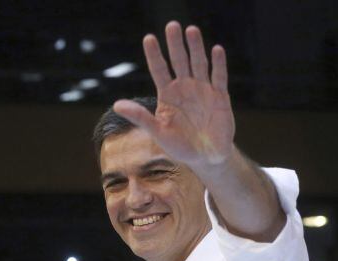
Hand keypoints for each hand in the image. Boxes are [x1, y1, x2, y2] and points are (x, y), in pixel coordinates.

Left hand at [114, 22, 234, 168]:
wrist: (206, 158)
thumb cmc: (180, 146)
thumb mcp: (158, 132)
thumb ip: (140, 117)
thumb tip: (117, 105)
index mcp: (168, 95)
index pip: (159, 70)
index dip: (154, 54)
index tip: (149, 38)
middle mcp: (185, 88)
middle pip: (179, 61)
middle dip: (175, 44)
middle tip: (172, 26)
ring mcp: (203, 90)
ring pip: (199, 64)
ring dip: (196, 48)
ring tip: (191, 30)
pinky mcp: (220, 97)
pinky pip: (219, 77)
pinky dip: (218, 64)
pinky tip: (216, 49)